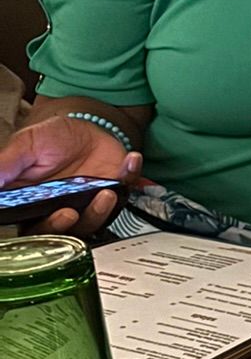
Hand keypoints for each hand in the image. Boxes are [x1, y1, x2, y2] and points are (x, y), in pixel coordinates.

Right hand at [0, 115, 141, 235]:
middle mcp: (58, 210)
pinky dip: (129, 176)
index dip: (34, 229)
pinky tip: (130, 160)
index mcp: (31, 204)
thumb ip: (7, 165)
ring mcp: (87, 205)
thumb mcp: (25, 145)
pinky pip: (125, 193)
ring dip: (99, 212)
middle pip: (58, 233)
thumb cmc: (51, 138)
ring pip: (91, 223)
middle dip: (62, 227)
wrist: (85, 125)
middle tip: (68, 213)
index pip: (27, 227)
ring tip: (104, 193)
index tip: (39, 220)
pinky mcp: (113, 194)